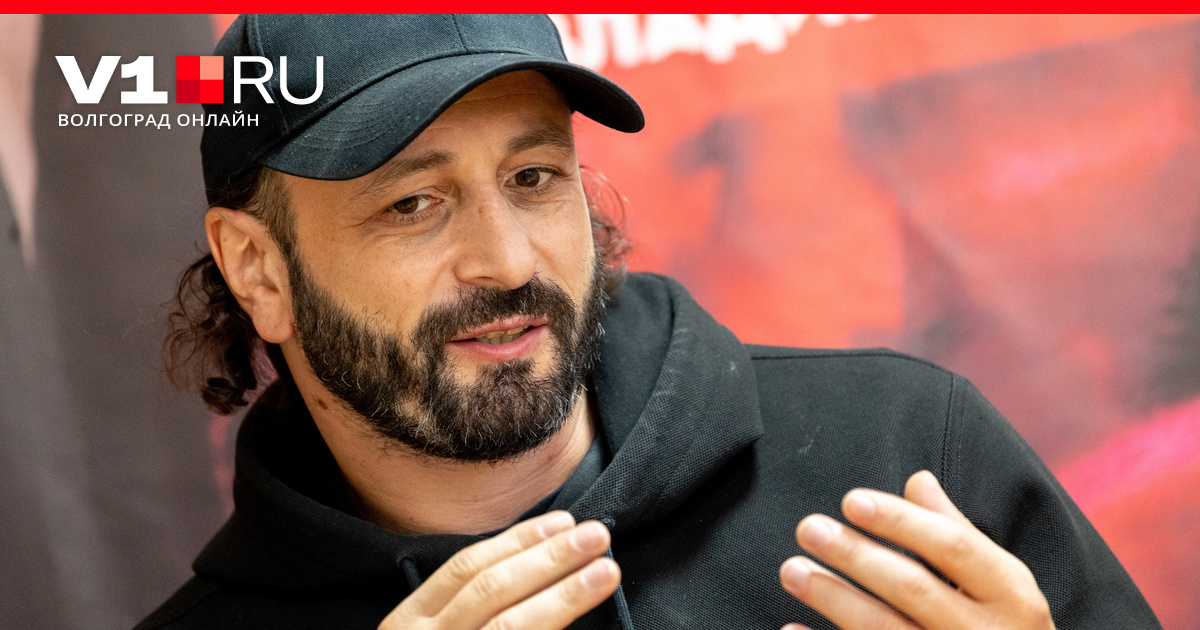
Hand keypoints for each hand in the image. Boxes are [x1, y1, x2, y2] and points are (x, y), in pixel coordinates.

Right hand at [379, 510, 620, 629]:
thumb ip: (470, 609)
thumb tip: (533, 566)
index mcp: (409, 624)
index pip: (467, 569)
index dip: (518, 541)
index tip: (562, 522)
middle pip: (493, 592)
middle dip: (549, 560)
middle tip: (597, 536)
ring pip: (511, 628)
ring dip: (562, 595)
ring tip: (605, 570)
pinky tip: (584, 623)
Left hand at [779, 471, 1054, 629]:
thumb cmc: (1004, 628)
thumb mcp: (999, 582)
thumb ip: (956, 533)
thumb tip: (917, 480)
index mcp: (1011, 595)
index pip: (953, 547)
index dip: (901, 522)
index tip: (851, 500)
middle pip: (913, 588)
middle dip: (856, 556)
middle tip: (808, 527)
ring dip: (834, 599)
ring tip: (792, 569)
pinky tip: (792, 627)